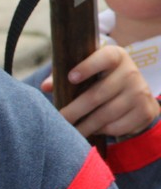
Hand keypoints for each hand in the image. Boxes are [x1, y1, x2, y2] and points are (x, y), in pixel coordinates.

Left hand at [40, 45, 159, 137]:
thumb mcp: (87, 71)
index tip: (70, 78)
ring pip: (105, 115)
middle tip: (59, 120)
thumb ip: (64, 75)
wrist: (135, 95)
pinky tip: (91, 130)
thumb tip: (45, 86)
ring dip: (84, 126)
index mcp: (116, 56)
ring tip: (70, 131)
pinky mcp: (144, 112)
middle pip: (97, 95)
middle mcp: (130, 72)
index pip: (104, 58)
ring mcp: (139, 92)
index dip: (88, 67)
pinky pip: (116, 126)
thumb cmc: (100, 80)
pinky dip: (100, 131)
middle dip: (74, 110)